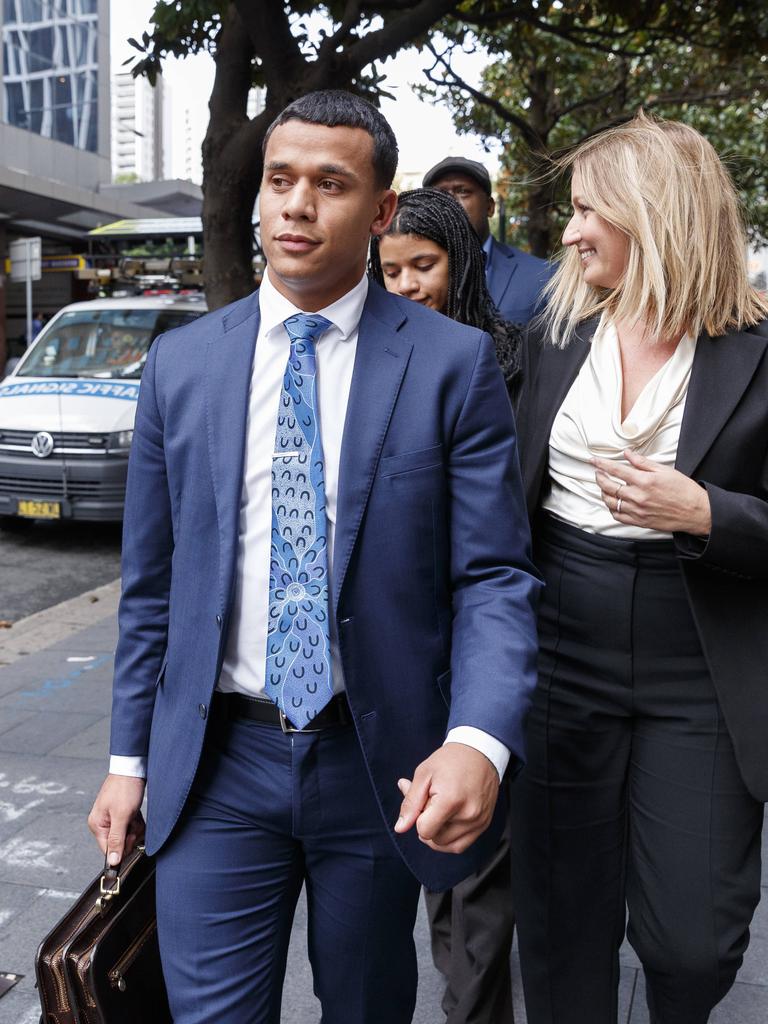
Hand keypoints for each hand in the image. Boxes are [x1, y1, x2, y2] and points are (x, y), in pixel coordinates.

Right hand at [88, 774, 145, 865]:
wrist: (133, 768)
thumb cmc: (125, 787)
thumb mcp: (121, 816)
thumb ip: (117, 839)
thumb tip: (112, 861)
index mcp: (97, 825)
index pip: (108, 851)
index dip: (123, 848)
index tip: (131, 837)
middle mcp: (102, 823)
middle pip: (119, 843)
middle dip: (130, 834)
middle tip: (133, 821)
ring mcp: (112, 818)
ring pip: (127, 835)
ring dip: (135, 827)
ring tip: (135, 814)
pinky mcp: (122, 814)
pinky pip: (131, 826)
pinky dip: (137, 821)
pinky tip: (137, 813)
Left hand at [393, 743, 499, 853]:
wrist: (480, 752)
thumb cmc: (450, 760)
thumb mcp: (423, 774)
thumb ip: (410, 803)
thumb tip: (400, 828)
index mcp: (451, 800)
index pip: (424, 830)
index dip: (418, 817)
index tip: (424, 800)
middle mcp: (468, 815)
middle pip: (435, 839)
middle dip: (428, 824)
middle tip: (432, 801)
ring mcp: (478, 822)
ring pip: (447, 846)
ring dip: (437, 833)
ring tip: (440, 810)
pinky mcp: (484, 825)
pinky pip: (460, 845)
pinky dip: (449, 839)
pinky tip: (448, 821)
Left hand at [593, 450, 710, 535]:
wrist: (695, 512)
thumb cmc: (683, 489)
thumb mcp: (665, 470)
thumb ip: (642, 462)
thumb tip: (627, 453)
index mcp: (644, 481)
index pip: (615, 470)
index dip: (601, 464)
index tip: (592, 460)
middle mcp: (638, 496)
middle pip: (608, 486)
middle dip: (599, 477)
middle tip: (598, 472)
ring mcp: (637, 510)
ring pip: (610, 502)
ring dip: (603, 492)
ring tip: (605, 486)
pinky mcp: (639, 521)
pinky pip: (617, 516)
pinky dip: (611, 508)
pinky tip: (613, 502)